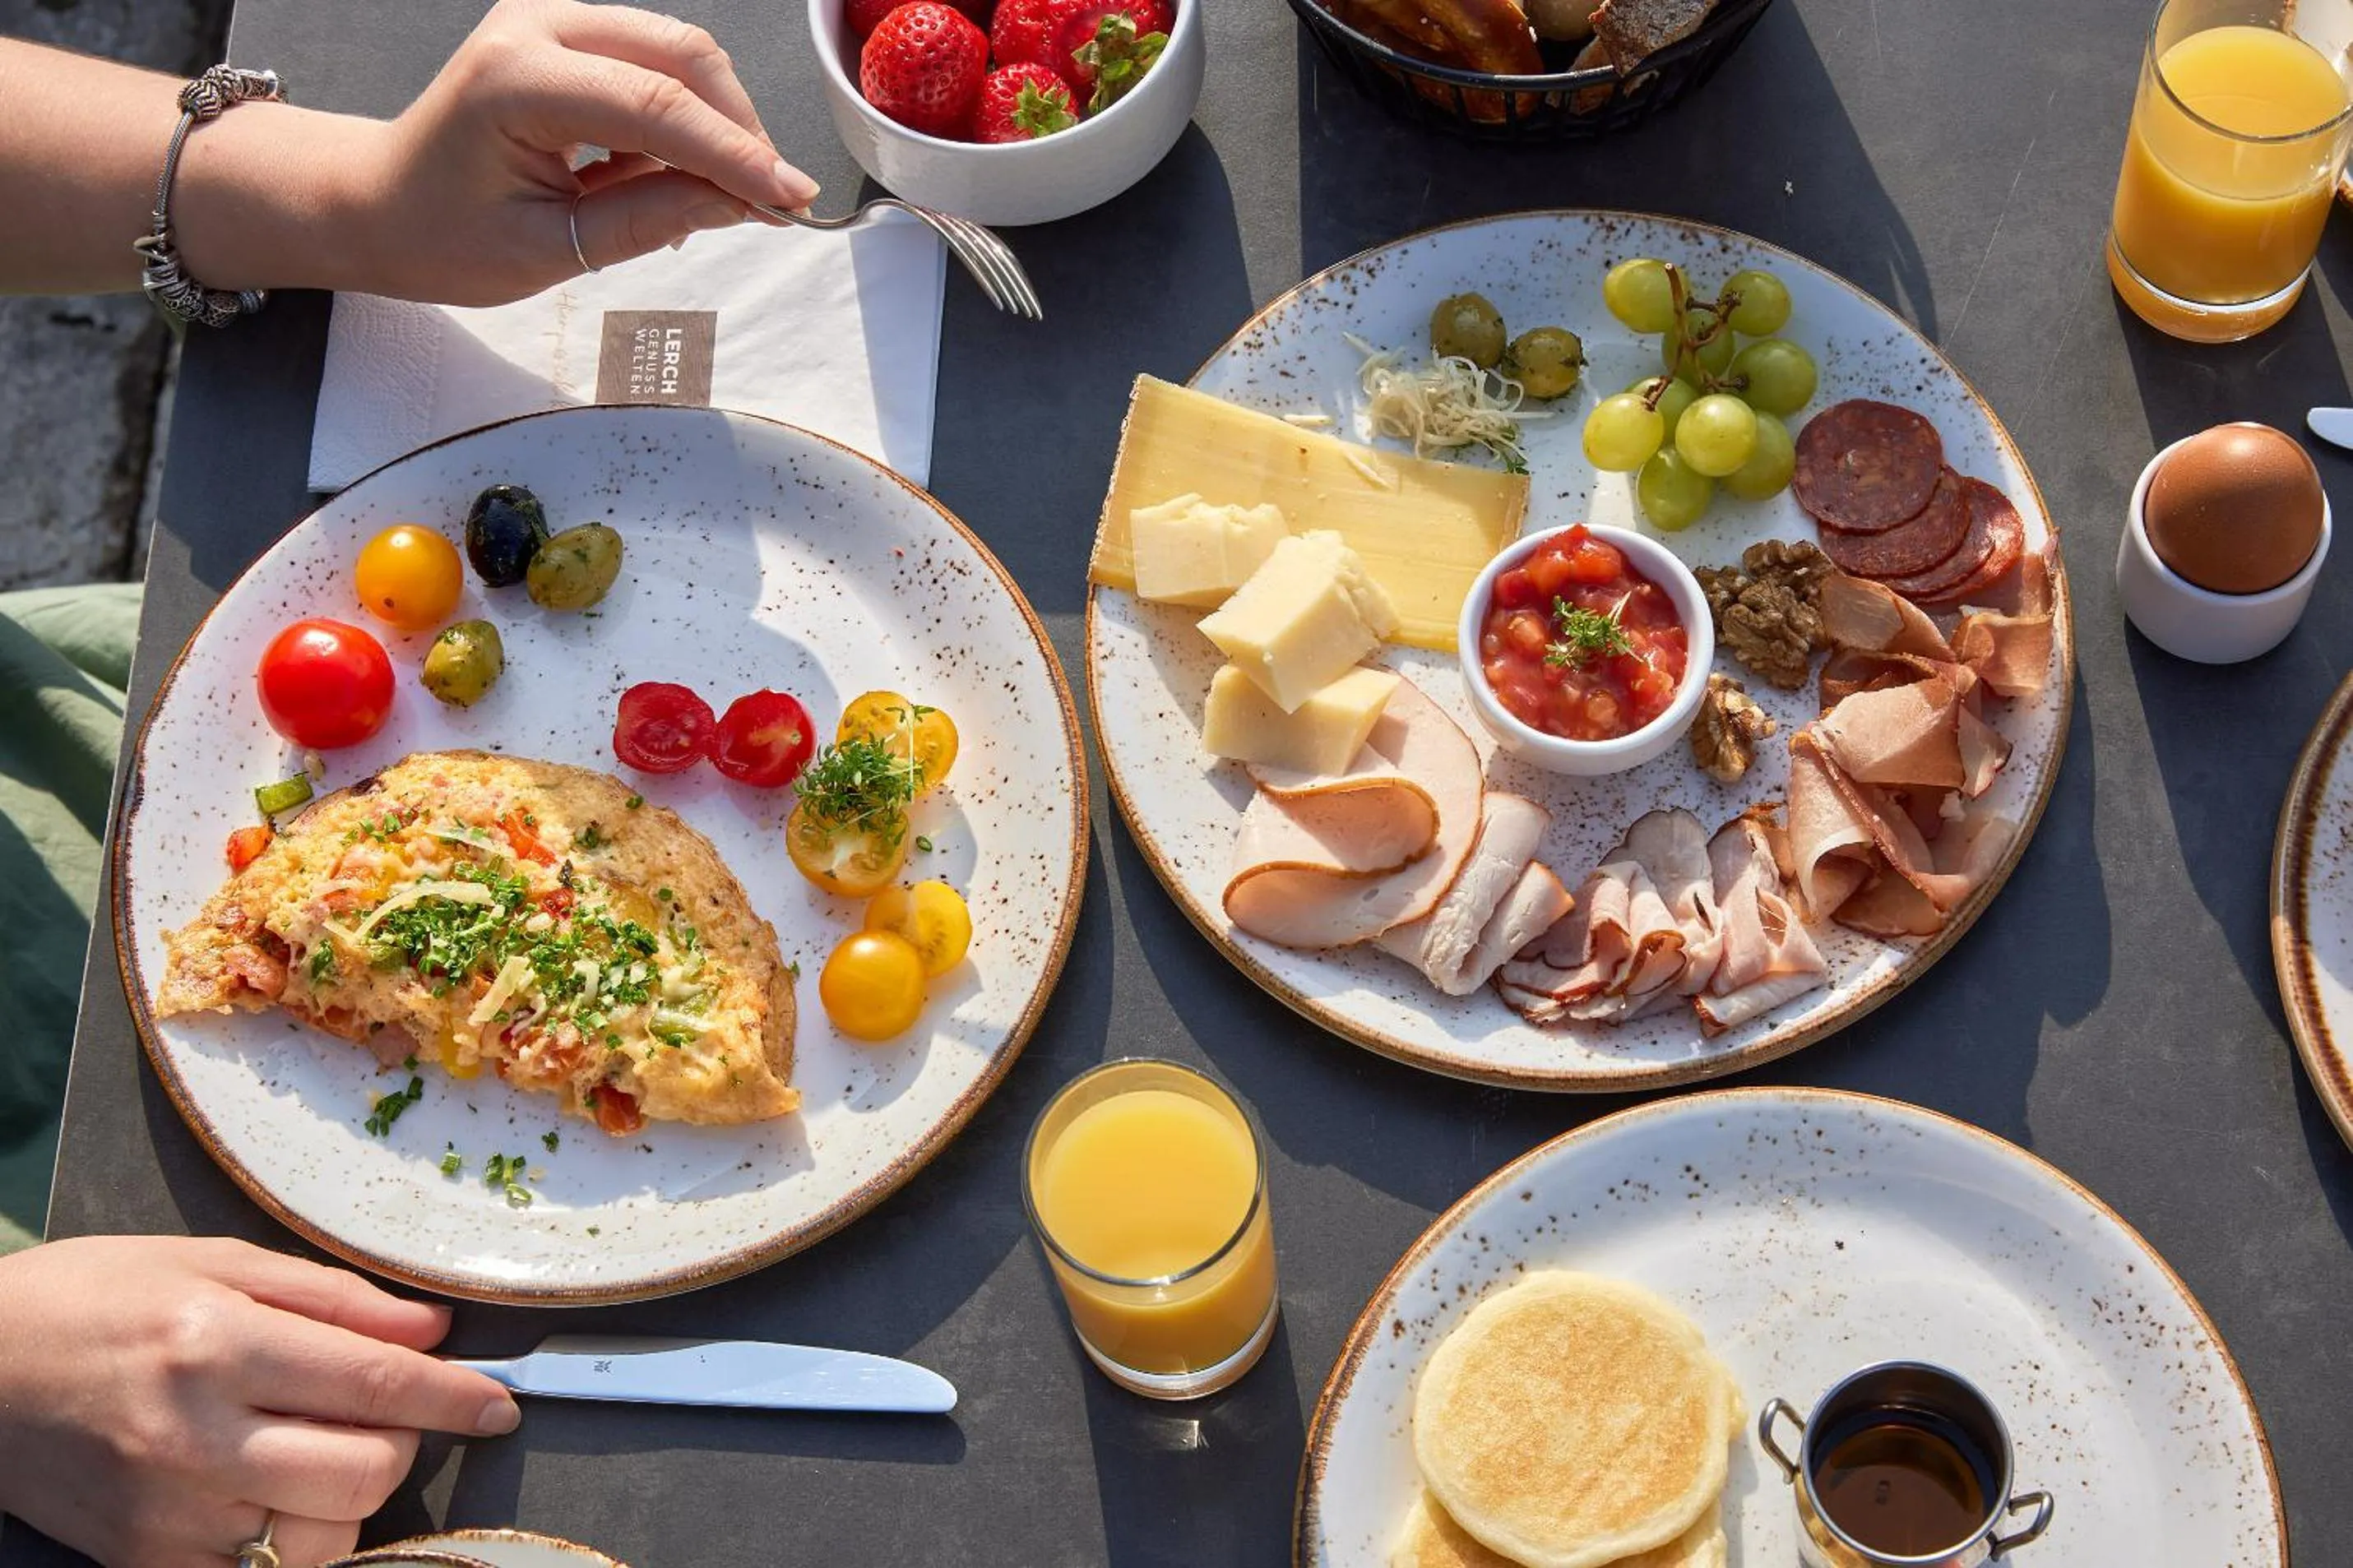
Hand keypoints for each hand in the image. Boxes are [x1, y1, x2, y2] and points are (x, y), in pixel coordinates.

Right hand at [0, 1236, 519, 1567]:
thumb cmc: (95, 1300)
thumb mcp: (214, 1263)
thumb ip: (333, 1298)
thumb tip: (429, 1331)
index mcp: (217, 1343)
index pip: (374, 1385)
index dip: (454, 1398)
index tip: (500, 1404)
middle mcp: (195, 1436)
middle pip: (364, 1471)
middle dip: (402, 1441)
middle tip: (379, 1412)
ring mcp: (169, 1512)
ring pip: (325, 1534)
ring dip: (349, 1494)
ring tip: (311, 1446)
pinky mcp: (146, 1562)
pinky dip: (293, 1536)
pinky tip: (271, 1488)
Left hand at [346, 0, 819, 304]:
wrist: (379, 204)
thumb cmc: (441, 233)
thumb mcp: (548, 249)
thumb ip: (648, 220)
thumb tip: (738, 204)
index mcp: (516, 79)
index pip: (655, 105)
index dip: (734, 154)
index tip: (791, 199)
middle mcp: (536, 27)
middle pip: (681, 56)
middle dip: (737, 131)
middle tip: (770, 204)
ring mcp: (552, 22)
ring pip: (678, 54)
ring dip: (714, 126)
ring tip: (710, 200)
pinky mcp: (568, 36)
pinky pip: (654, 65)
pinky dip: (682, 122)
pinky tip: (670, 178)